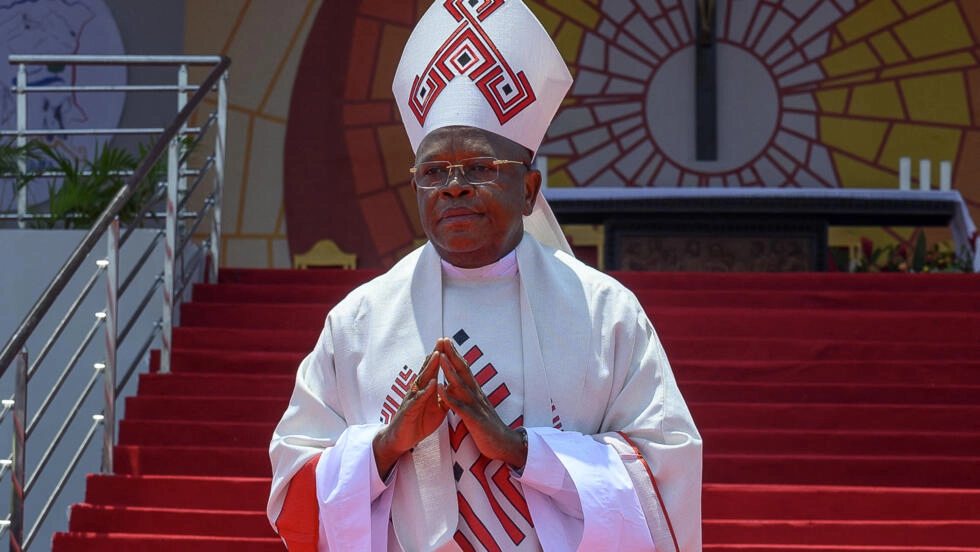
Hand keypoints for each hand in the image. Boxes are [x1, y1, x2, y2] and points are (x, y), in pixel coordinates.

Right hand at [373, 350, 446, 477]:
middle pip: (427, 369)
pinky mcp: (409, 410)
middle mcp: (417, 390)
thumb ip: (444, 398)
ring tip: (437, 355)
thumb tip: (456, 390)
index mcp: (425, 390)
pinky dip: (425, 391)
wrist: (401, 439)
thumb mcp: (436, 410)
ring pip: (421, 380)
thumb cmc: (418, 422)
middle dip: (435, 355)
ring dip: (429, 368)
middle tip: (442, 340)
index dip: (441, 357)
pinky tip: (432, 384)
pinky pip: (417, 399)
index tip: (449, 344)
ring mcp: (412, 399)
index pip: (433, 370)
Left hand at [436, 338, 526, 468]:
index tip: (447, 342)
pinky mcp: (474, 419)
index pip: (464, 370)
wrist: (504, 444)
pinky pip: (459, 406)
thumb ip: (465, 396)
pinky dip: (449, 397)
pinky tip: (440, 389)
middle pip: (463, 371)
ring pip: (461, 385)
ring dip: (450, 370)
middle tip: (444, 339)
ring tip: (440, 357)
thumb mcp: (475, 408)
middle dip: (453, 355)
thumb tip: (453, 385)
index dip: (456, 355)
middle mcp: (476, 395)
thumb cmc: (487, 428)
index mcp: (475, 392)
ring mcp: (475, 406)